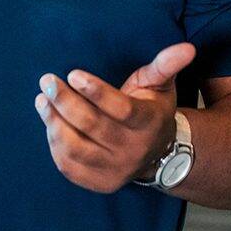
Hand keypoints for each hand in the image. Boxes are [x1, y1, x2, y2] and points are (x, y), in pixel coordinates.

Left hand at [34, 42, 195, 193]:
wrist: (157, 153)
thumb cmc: (153, 109)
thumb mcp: (161, 85)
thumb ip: (167, 64)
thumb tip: (187, 47)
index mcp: (149, 123)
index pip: (120, 109)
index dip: (96, 92)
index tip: (73, 74)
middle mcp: (133, 150)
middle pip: (93, 126)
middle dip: (66, 102)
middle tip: (47, 81)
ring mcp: (115, 170)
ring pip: (76, 148)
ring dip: (54, 122)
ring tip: (43, 100)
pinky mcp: (99, 182)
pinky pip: (69, 166)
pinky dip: (54, 144)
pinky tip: (49, 123)